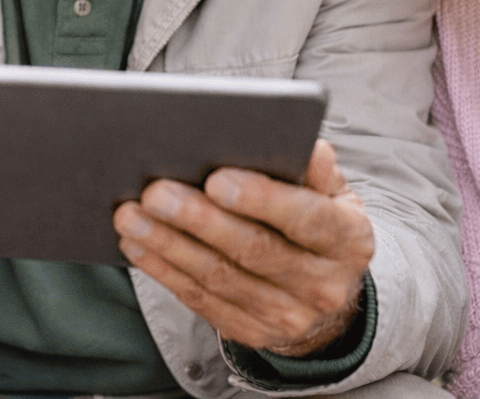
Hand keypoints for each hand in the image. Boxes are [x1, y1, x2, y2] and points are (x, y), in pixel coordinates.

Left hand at [112, 139, 372, 355]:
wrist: (325, 295)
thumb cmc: (319, 224)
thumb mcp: (334, 196)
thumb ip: (318, 172)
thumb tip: (311, 147)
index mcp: (349, 241)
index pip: (307, 219)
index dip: (262, 199)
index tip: (216, 178)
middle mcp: (323, 285)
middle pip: (255, 250)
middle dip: (199, 220)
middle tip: (155, 192)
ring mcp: (287, 316)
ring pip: (220, 278)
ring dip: (169, 245)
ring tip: (131, 215)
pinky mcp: (252, 332)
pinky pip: (201, 300)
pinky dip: (164, 271)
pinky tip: (137, 245)